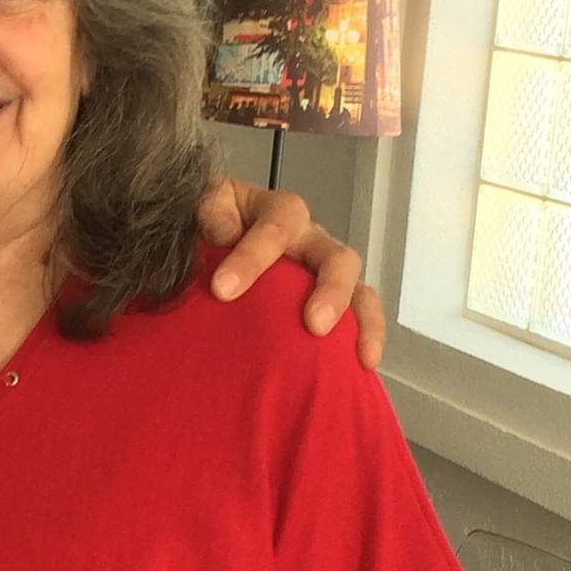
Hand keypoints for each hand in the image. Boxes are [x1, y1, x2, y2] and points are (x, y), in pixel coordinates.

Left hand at [196, 174, 384, 370]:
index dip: (253, 256)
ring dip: (360, 321)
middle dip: (330, 291)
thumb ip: (210, 212)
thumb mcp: (204, 205)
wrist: (211, 235)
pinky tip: (363, 365)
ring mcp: (325, 271)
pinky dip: (366, 338)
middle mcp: (311, 240)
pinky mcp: (331, 301)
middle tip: (314, 324)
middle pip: (337, 258)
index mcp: (279, 214)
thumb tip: (224, 230)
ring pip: (358, 289)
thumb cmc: (212, 223)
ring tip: (356, 354)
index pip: (276, 226)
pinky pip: (360, 316)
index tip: (222, 289)